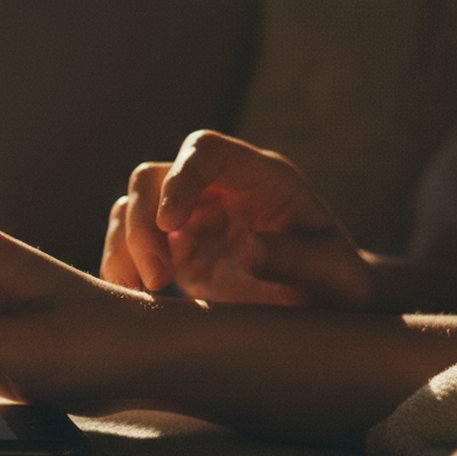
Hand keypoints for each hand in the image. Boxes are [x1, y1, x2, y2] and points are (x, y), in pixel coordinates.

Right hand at [100, 130, 372, 307]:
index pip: (206, 151)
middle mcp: (217, 188)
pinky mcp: (173, 248)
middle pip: (154, 178)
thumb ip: (293, 258)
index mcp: (259, 177)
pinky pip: (129, 244)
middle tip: (157, 279)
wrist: (324, 305)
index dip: (181, 177)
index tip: (170, 222)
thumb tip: (244, 247)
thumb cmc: (336, 282)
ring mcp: (191, 216)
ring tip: (138, 292)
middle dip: (143, 225)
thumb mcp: (333, 274)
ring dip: (124, 246)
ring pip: (132, 208)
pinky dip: (120, 265)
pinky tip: (130, 296)